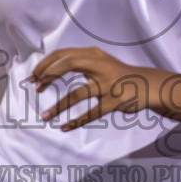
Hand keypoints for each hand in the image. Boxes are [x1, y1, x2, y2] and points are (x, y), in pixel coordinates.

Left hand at [32, 47, 151, 130]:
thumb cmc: (118, 74)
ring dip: (58, 107)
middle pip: (68, 64)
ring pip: (77, 95)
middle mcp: (100, 66)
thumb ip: (78, 61)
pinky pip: (91, 114)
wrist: (147, 85)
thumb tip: (49, 68)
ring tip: (45, 117)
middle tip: (36, 89)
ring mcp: (107, 85)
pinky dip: (76, 122)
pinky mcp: (113, 102)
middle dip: (48, 76)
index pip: (63, 54)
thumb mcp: (100, 61)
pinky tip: (64, 127)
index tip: (33, 76)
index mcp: (93, 54)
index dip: (45, 64)